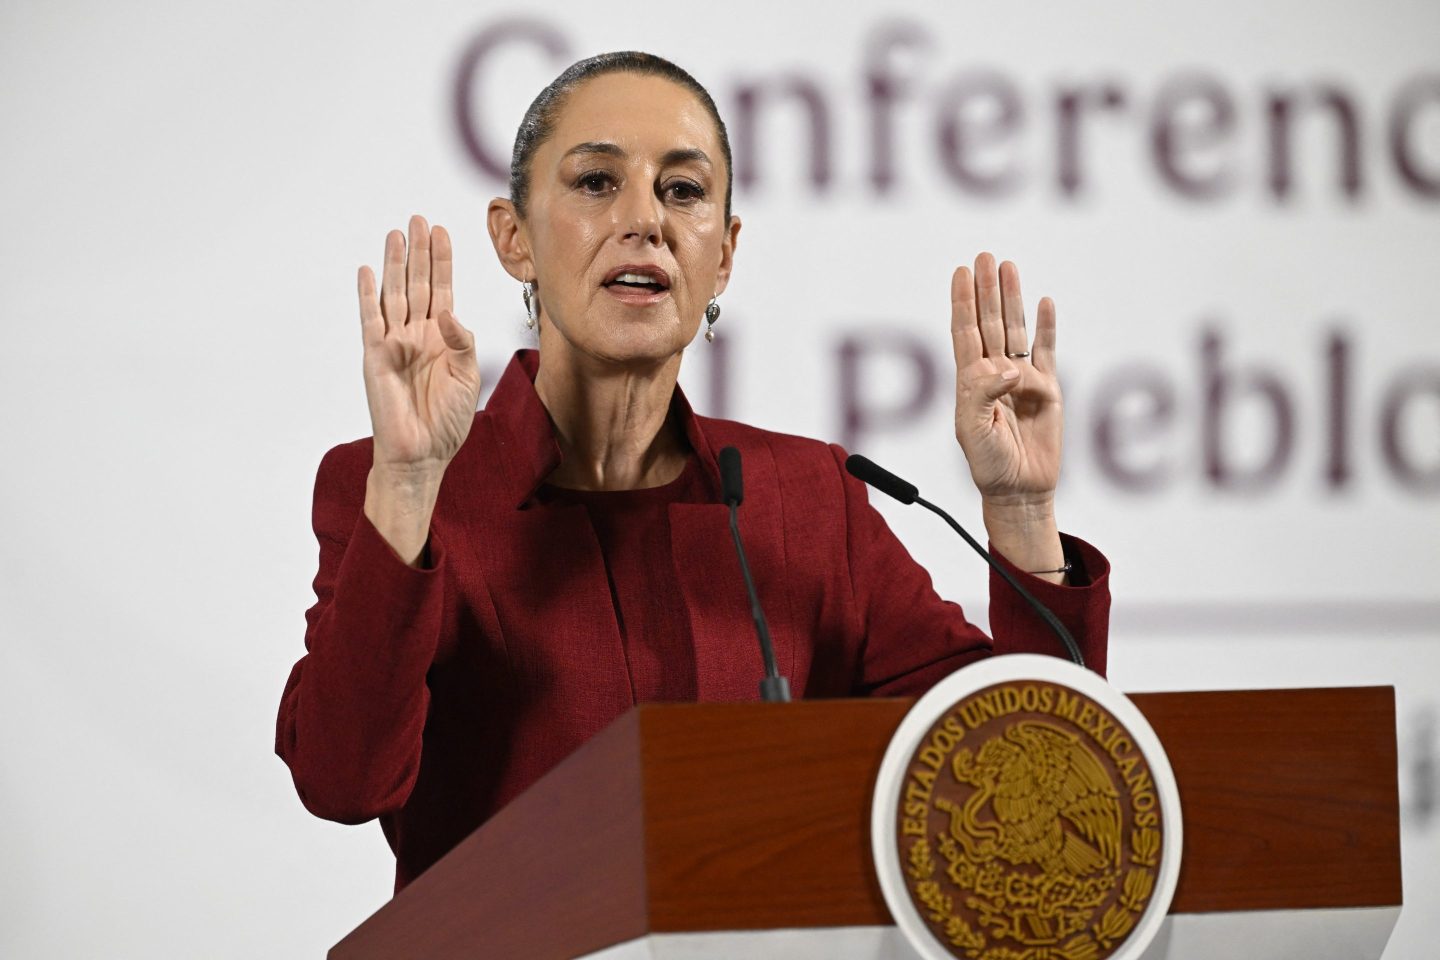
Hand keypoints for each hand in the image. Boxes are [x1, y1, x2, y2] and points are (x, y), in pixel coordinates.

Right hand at [359, 215, 480, 474]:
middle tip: (419, 218)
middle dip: (419, 252)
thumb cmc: (447, 420)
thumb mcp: (468, 376)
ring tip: (397, 233)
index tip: (443, 231)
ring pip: (395, 293)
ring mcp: (395, 343)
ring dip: (395, 264)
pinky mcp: (376, 356)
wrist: (422, 453)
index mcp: (442, 338)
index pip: (443, 290)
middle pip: (418, 283)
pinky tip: (366, 271)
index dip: (443, 261)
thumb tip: (449, 311)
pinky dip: (367, 295)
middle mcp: (417, 335)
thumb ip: (462, 340)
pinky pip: (370, 320)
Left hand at [950, 253, 1061, 505]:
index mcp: (970, 381)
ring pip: (1015, 330)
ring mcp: (1022, 380)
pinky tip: (1044, 303)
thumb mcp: (972, 430)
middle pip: (990, 322)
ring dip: (1012, 299)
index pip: (965, 332)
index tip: (960, 272)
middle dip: (986, 289)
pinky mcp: (1047, 390)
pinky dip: (1046, 327)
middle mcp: (994, 374)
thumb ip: (983, 393)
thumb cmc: (989, 463)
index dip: (962, 301)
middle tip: (985, 256)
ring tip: (1009, 267)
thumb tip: (1009, 366)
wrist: (1019, 489)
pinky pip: (1046, 351)